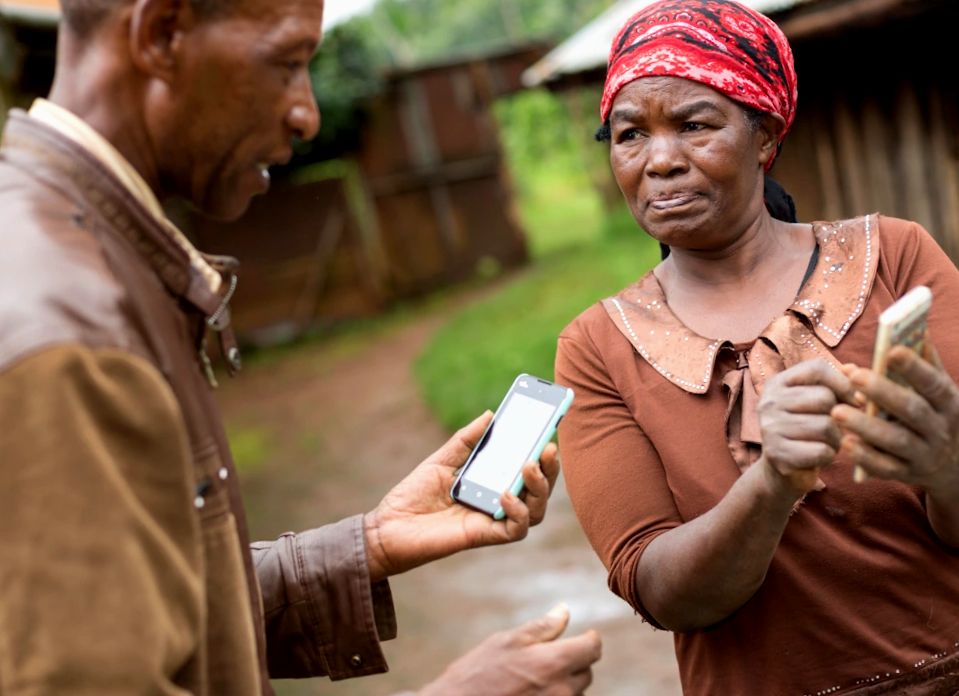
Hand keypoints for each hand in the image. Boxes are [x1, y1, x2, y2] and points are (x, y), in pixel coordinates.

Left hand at [363, 411, 559, 581]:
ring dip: (539, 488)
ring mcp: (493, 520)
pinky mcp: (484, 536)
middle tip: (547, 447)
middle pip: (539, 490)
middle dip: (549, 469)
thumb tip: (491, 415)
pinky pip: (515, 529)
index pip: (526, 469)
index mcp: (491, 483)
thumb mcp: (441, 460)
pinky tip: (505, 493)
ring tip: (528, 465)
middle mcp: (498, 503)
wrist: (387, 526)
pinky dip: (517, 511)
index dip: (542, 453)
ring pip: (535, 510)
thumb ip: (466, 440)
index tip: (549, 429)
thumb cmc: (413, 495)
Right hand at [419, 604, 601, 695]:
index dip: (590, 639)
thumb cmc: (478, 673)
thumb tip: (564, 610)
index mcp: (554, 663)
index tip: (584, 636)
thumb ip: (542, 627)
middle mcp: (562, 691)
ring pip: (574, 693)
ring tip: (531, 679)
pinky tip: (530, 692)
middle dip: (574, 662)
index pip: (592, 649)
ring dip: (563, 683)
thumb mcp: (507, 641)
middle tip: (547, 657)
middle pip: (586, 673)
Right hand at [758, 359, 858, 494]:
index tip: (857, 400)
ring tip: (827, 443)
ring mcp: (769, 428)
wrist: (782, 470)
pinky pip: (821, 451)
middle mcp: (768, 402)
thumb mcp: (818, 403)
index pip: (816, 369)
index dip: (844, 383)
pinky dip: (829, 456)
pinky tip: (820, 456)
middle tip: (835, 428)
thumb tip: (855, 369)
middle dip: (840, 416)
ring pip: (825, 426)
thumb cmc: (807, 430)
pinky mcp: (776, 454)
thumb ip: (837, 383)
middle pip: (824, 398)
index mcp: (778, 383)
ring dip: (836, 439)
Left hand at [832, 344, 958, 494]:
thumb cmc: (936, 415)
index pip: (934, 383)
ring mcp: (925, 454)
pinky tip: (845, 443)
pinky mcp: (908, 474)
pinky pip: (886, 468)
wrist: (954, 466)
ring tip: (837, 412)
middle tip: (854, 377)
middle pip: (912, 410)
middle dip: (883, 393)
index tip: (892, 350)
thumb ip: (924, 363)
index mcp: (948, 403)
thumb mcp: (939, 391)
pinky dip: (866, 457)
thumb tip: (907, 329)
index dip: (915, 368)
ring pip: (896, 441)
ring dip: (866, 427)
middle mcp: (940, 429)